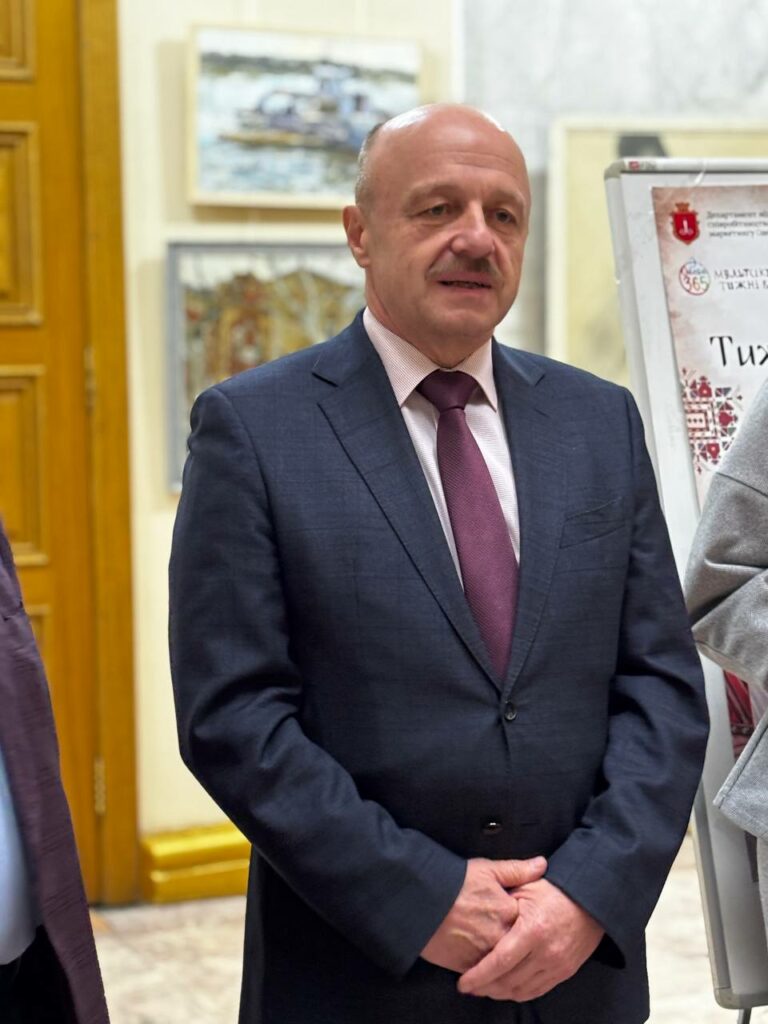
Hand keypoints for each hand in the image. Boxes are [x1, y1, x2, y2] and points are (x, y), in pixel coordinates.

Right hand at [421, 856, 546, 972]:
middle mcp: (500, 936)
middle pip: (518, 949)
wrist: (420, 901)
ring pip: (504, 967)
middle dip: (520, 950)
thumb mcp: (487, 869)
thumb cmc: (454, 881)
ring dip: (506, 969)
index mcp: (509, 911)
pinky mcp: (468, 967)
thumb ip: (517, 870)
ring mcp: (484, 954)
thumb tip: (542, 864)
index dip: (528, 924)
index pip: (529, 924)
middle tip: (521, 950)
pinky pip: (485, 978)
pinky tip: (489, 976)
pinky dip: (488, 978)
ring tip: (506, 968)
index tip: (528, 925)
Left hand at [457, 878, 603, 1000]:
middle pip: (508, 981)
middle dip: (485, 987)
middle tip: (469, 986)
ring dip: (500, 993)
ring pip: (522, 990)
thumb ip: (503, 897)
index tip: (463, 982)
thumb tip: (479, 907)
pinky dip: (519, 993)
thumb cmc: (555, 890)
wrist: (591, 901)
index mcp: (533, 930)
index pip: (500, 961)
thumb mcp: (527, 887)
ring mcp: (557, 965)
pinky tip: (506, 989)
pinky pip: (537, 990)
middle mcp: (546, 952)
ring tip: (484, 989)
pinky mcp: (564, 972)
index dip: (479, 975)